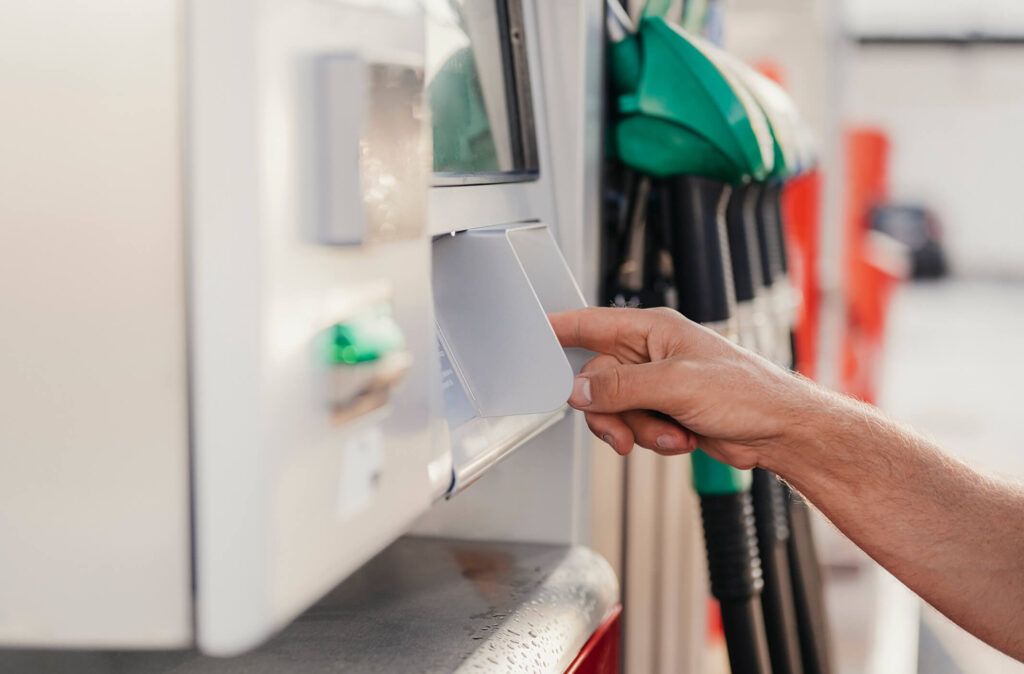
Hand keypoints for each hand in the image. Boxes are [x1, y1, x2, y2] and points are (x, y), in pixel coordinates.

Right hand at [550, 307, 814, 468]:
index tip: (529, 337)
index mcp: (652, 330)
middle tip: (625, 430)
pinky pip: (633, 427)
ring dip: (639, 431)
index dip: (558, 330)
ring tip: (673, 434)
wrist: (779, 431)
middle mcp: (649, 354)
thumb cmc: (746, 392)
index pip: (589, 324)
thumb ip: (621, 388)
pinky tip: (682, 439)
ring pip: (613, 410)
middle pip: (596, 382)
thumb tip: (579, 391)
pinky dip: (653, 440)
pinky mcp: (663, 411)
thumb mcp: (676, 386)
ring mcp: (656, 384)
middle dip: (612, 412)